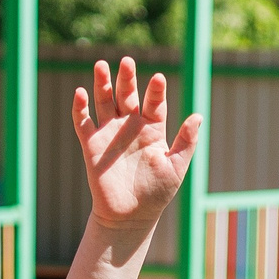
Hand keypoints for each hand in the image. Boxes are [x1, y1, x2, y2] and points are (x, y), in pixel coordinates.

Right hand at [71, 57, 201, 233]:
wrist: (130, 216)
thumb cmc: (157, 193)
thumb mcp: (176, 167)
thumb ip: (186, 142)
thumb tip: (198, 117)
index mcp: (152, 129)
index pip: (154, 104)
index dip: (155, 91)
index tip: (158, 79)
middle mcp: (130, 127)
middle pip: (127, 96)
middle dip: (126, 79)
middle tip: (126, 61)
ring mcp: (110, 134)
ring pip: (104, 102)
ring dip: (102, 84)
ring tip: (102, 65)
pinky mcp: (91, 145)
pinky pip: (83, 122)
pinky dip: (80, 108)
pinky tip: (81, 93)